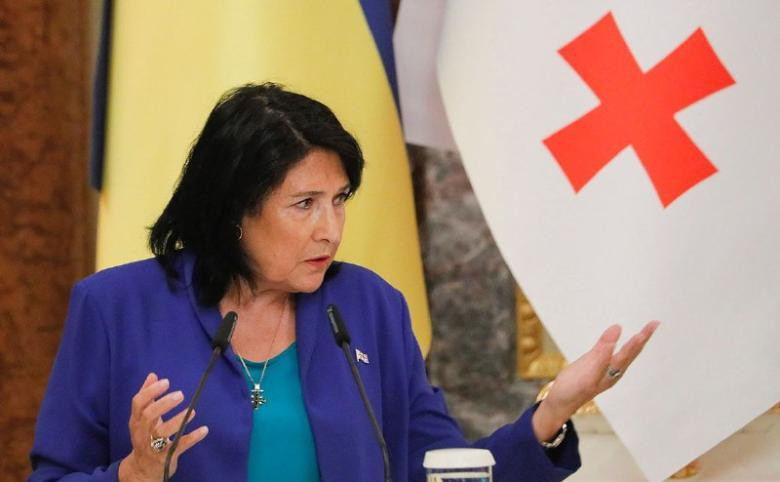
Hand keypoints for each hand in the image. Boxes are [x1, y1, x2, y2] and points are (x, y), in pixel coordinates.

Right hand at [118, 373, 208, 481]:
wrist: (143, 468)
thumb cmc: (145, 437)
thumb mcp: (142, 418)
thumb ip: (147, 396)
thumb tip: (152, 375)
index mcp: (136, 420)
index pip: (138, 403)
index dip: (151, 391)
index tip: (166, 382)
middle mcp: (142, 432)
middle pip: (149, 416)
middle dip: (164, 404)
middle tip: (180, 394)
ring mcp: (152, 446)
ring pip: (162, 433)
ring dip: (178, 421)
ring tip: (192, 411)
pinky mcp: (165, 457)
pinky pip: (179, 446)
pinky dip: (192, 438)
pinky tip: (204, 429)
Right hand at [532, 321, 659, 442]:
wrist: (560, 404)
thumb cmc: (572, 388)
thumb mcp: (587, 370)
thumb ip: (602, 350)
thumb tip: (617, 330)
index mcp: (612, 371)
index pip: (629, 352)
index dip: (639, 338)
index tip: (652, 325)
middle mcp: (613, 373)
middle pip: (630, 354)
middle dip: (642, 339)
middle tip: (655, 324)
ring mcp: (605, 373)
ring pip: (624, 356)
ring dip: (635, 344)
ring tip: (642, 333)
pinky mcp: (597, 372)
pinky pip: (615, 357)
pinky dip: (622, 349)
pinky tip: (620, 347)